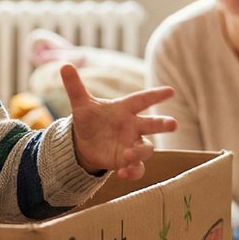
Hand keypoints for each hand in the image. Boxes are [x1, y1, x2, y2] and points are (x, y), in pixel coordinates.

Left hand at [61, 64, 177, 179]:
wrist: (85, 142)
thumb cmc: (90, 119)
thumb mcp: (81, 104)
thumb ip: (75, 86)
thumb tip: (64, 65)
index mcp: (124, 109)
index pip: (142, 99)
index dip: (156, 95)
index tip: (171, 91)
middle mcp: (133, 126)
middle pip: (153, 124)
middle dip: (164, 124)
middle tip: (173, 124)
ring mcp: (132, 145)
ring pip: (146, 149)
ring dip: (140, 152)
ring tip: (127, 156)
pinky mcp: (127, 161)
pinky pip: (136, 168)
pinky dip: (132, 172)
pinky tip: (123, 174)